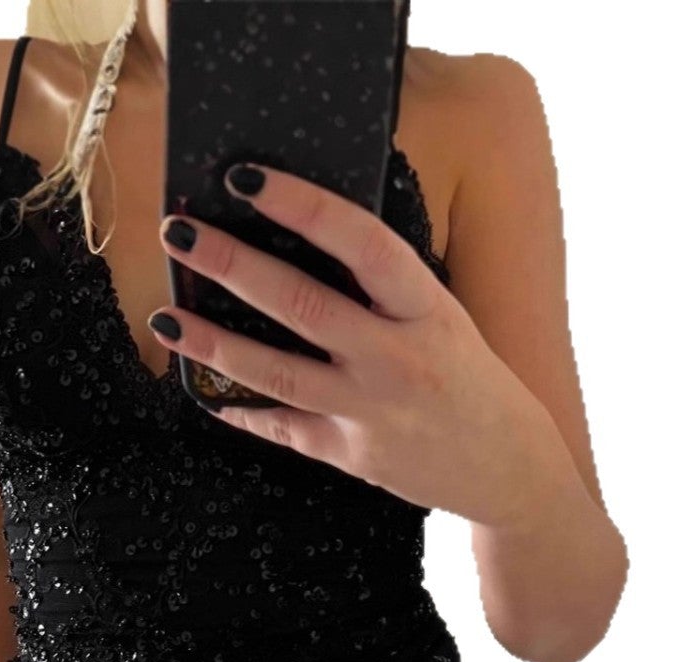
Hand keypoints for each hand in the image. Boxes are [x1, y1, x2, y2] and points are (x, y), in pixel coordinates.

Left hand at [150, 162, 548, 525]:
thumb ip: (388, 286)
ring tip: (165, 318)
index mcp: (428, 309)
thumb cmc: (473, 380)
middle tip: (178, 233)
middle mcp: (397, 359)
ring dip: (213, 343)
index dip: (302, 205)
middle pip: (302, 305)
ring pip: (278, 373)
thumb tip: (310, 236)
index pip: (361, 242)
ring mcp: (371, 412)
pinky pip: (285, 429)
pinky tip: (205, 390)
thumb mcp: (445, 316)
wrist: (510, 469)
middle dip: (232, 265)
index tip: (247, 178)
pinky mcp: (353, 457)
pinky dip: (242, 409)